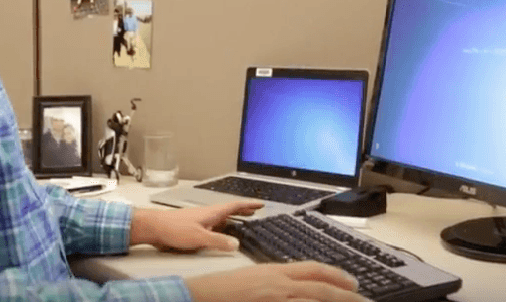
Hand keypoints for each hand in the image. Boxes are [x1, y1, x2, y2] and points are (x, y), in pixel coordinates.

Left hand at [129, 201, 262, 251]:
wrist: (155, 227)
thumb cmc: (174, 228)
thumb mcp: (199, 237)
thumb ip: (218, 241)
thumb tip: (236, 244)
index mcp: (211, 213)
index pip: (234, 206)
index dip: (248, 204)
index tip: (260, 203)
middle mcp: (207, 214)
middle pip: (229, 210)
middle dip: (243, 209)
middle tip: (255, 210)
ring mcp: (201, 219)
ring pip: (222, 217)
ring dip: (234, 217)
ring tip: (243, 219)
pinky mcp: (194, 227)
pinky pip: (214, 224)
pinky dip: (223, 226)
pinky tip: (222, 231)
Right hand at [186, 261, 370, 301]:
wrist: (204, 295)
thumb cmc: (226, 290)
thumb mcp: (256, 280)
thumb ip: (277, 283)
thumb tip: (298, 288)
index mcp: (276, 271)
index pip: (313, 269)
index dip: (336, 275)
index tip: (352, 283)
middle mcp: (280, 283)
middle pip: (321, 287)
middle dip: (346, 295)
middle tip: (365, 300)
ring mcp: (276, 298)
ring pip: (314, 299)